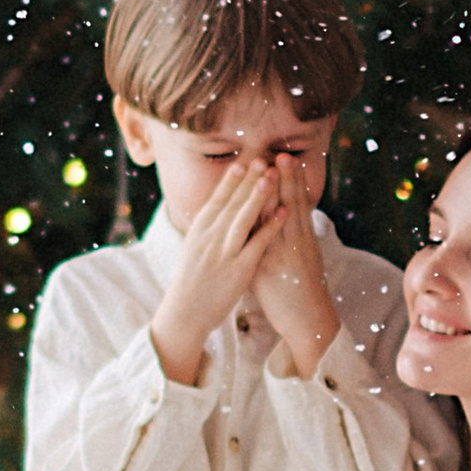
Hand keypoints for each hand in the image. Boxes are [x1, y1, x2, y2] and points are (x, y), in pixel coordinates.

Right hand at [149, 159, 276, 384]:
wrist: (185, 312)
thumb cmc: (193, 280)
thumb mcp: (195, 247)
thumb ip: (208, 227)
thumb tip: (217, 207)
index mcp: (199, 230)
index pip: (217, 198)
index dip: (231, 179)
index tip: (243, 160)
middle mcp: (209, 237)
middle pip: (231, 202)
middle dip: (248, 179)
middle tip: (263, 158)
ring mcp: (224, 253)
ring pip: (243, 218)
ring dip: (258, 196)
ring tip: (272, 176)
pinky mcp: (239, 269)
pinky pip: (258, 243)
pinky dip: (270, 226)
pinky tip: (284, 212)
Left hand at [250, 156, 342, 375]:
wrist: (311, 323)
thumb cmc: (304, 293)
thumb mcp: (303, 261)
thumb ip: (291, 241)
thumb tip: (279, 222)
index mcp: (304, 240)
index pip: (298, 204)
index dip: (294, 182)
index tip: (287, 160)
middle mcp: (296, 244)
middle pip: (291, 206)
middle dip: (286, 180)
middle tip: (281, 155)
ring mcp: (283, 256)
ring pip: (279, 219)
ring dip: (274, 193)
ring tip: (271, 171)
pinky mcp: (268, 270)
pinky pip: (263, 242)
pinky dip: (260, 223)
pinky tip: (252, 209)